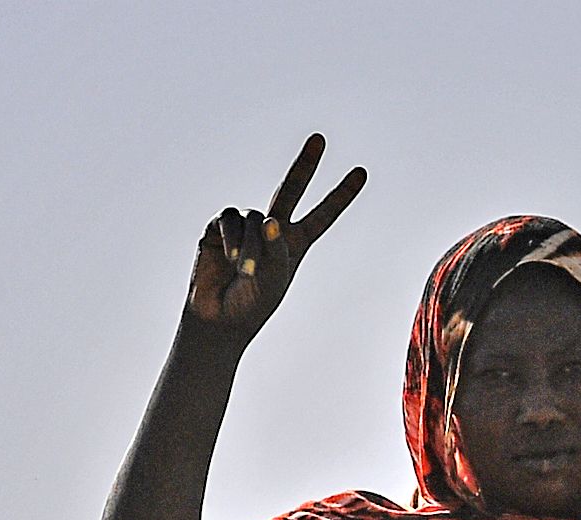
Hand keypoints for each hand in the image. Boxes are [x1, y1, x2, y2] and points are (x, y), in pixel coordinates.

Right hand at [186, 135, 365, 341]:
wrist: (218, 319)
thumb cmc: (251, 305)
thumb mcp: (273, 280)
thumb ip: (276, 249)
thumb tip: (271, 220)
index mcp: (295, 244)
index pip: (323, 215)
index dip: (341, 195)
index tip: (361, 172)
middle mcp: (272, 229)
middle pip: (292, 188)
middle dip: (305, 164)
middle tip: (320, 139)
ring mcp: (245, 226)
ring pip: (254, 219)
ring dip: (250, 246)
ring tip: (244, 272)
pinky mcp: (219, 228)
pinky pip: (230, 220)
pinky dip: (233, 239)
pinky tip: (230, 261)